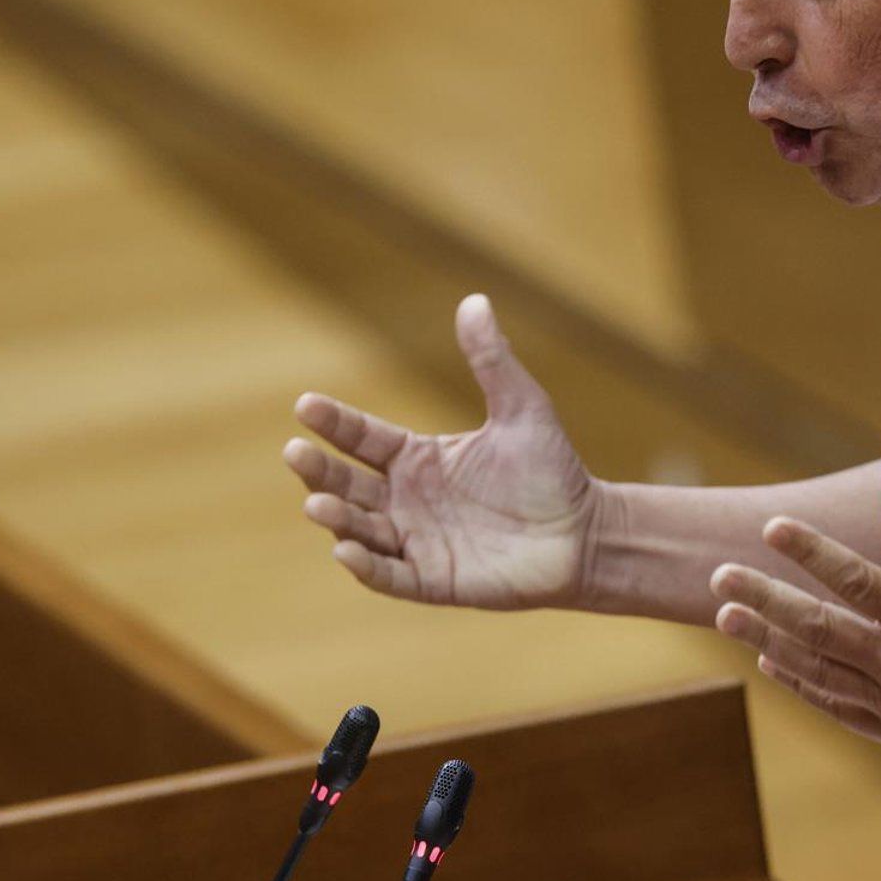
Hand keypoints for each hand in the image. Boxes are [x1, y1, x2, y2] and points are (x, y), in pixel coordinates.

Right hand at [284, 294, 599, 609]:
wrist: (585, 534)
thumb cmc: (552, 471)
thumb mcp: (522, 408)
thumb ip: (492, 360)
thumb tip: (475, 299)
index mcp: (418, 457)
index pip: (363, 438)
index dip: (335, 423)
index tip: (305, 405)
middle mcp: (407, 499)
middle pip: (348, 484)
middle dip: (319, 470)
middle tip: (295, 451)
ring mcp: (416, 541)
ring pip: (360, 529)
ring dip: (336, 518)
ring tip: (316, 503)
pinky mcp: (433, 580)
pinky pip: (391, 576)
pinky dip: (367, 567)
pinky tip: (347, 551)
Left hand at [709, 480, 880, 774]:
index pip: (859, 583)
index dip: (812, 553)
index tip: (772, 527)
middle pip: (819, 629)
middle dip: (764, 599)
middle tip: (720, 574)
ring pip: (817, 670)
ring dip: (767, 639)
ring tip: (726, 612)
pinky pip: (835, 704)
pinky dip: (798, 682)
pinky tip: (768, 660)